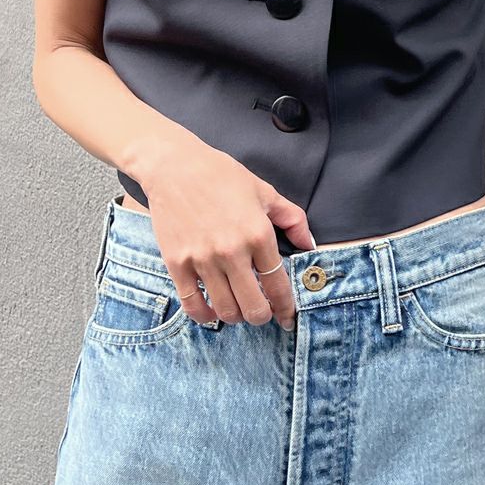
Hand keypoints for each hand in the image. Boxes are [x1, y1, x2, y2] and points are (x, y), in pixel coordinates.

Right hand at [140, 138, 313, 330]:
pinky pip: (192, 305)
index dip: (286, 308)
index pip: (278, 286)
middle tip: (262, 312)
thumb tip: (310, 246)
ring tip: (238, 308)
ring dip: (236, 316)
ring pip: (226, 311)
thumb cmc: (221, 176)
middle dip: (262, 316)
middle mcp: (232, 251)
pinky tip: (212, 311)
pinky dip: (205, 316)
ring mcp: (202, 259)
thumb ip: (293, 219)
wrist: (174, 167)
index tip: (287, 317)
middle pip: (253, 308)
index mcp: (258, 234)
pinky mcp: (177, 263)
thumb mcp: (265, 192)